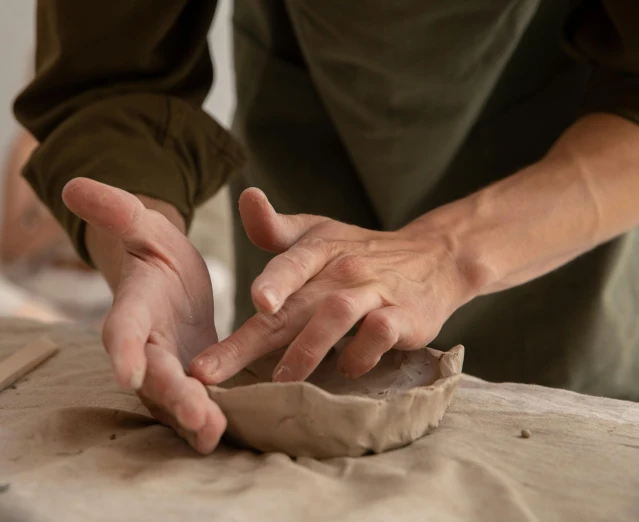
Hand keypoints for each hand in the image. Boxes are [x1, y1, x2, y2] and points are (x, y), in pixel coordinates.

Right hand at [62, 178, 225, 453]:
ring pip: (173, 400)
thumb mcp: (145, 227)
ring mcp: (167, 369)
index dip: (123, 351)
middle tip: (195, 412)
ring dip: (191, 418)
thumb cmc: (156, 255)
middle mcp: (145, 346)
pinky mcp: (189, 384)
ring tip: (212, 432)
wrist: (172, 285)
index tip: (127, 372)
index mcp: (133, 308)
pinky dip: (207, 422)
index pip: (121, 330)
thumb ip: (117, 211)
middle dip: (171, 395)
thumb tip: (72, 185)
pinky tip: (225, 433)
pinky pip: (195, 406)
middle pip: (153, 376)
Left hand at [190, 188, 474, 383]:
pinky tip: (345, 368)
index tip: (255, 303)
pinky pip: (379, 335)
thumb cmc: (358, 251)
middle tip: (210, 372)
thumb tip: (246, 196)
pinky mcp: (403, 317)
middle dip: (249, 342)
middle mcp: (342, 269)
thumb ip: (274, 227)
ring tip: (279, 380)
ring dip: (306, 350)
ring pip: (337, 316)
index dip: (271, 283)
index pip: (286, 265)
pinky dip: (360, 354)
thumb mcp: (316, 232)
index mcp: (317, 249)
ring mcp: (374, 292)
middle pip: (293, 306)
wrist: (432, 257)